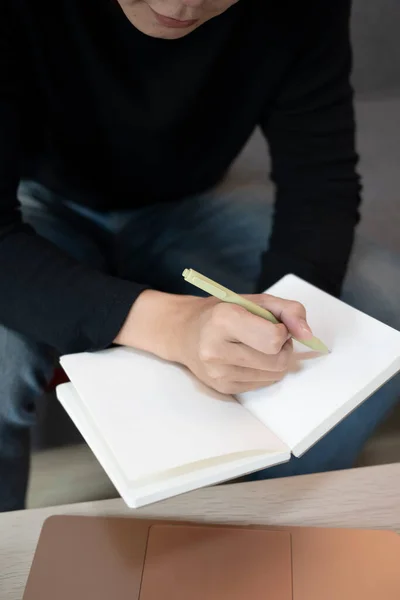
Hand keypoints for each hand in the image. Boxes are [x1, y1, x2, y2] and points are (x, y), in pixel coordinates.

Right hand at [115, 290, 313, 394]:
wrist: (185, 332)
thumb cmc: (222, 312)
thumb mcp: (256, 300)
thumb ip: (289, 311)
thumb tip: (308, 335)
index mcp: (224, 320)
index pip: (274, 339)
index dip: (282, 332)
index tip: (272, 324)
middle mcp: (216, 349)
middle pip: (278, 361)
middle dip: (283, 349)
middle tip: (270, 336)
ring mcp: (218, 373)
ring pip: (273, 376)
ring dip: (276, 361)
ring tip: (258, 346)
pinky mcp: (222, 388)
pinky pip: (262, 384)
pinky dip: (263, 371)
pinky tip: (247, 358)